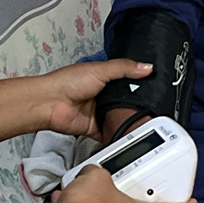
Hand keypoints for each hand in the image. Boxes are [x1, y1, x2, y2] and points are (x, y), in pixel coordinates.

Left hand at [31, 58, 151, 140]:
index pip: (126, 80)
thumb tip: (146, 67)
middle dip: (134, 104)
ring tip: (143, 121)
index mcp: (102, 78)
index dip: (138, 83)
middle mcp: (101, 95)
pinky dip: (117, 135)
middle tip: (152, 106)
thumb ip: (124, 68)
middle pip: (124, 101)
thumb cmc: (66, 82)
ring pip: (118, 118)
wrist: (49, 103)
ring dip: (126, 120)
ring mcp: (97, 112)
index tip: (154, 87)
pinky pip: (109, 133)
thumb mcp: (100, 69)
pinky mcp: (94, 128)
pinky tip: (127, 134)